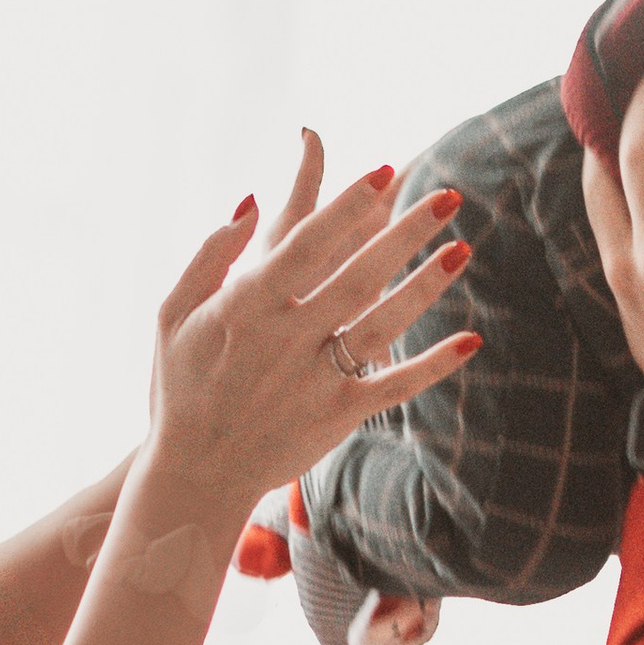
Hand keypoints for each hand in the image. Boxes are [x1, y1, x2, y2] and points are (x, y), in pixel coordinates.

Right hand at [142, 136, 478, 513]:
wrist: (195, 473)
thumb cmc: (181, 387)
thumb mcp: (173, 314)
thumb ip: (211, 255)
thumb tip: (251, 202)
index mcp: (246, 305)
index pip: (307, 244)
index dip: (348, 206)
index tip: (384, 171)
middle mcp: (286, 338)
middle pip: (359, 275)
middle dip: (406, 233)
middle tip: (448, 196)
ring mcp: (315, 379)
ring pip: (382, 324)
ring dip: (425, 286)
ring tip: (463, 248)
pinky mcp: (337, 416)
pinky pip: (393, 386)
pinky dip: (432, 366)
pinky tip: (470, 340)